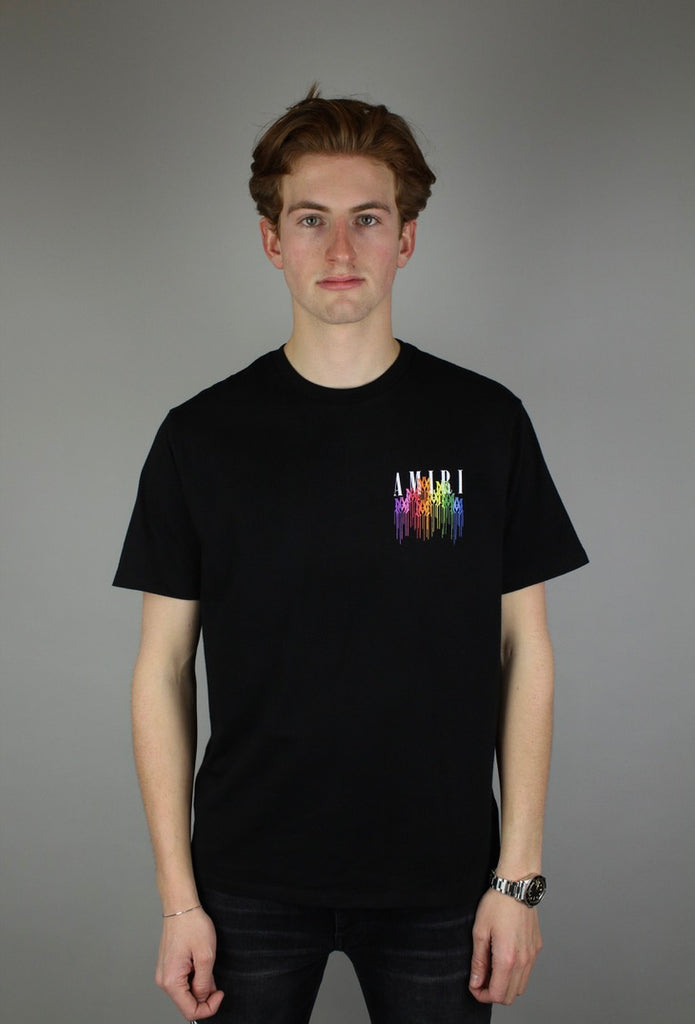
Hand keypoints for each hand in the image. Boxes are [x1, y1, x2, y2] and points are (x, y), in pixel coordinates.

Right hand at [155, 908, 224, 1019]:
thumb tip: (204, 998)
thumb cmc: (192, 925)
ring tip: (206, 965)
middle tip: (215, 978)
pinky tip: (199, 963)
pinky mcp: (168, 967)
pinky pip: (182, 982)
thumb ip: (205, 983)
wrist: (181, 907)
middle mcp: (164, 980)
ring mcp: (164, 974)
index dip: (209, 1007)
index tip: (219, 994)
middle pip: (187, 1003)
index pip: (190, 1011)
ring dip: (200, 985)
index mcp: (171, 981)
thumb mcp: (206, 956)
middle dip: (205, 996)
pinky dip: (194, 978)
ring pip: (186, 993)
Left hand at [468, 889, 541, 1004]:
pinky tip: (503, 959)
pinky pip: (527, 972)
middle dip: (493, 993)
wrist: (517, 886)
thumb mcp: (479, 931)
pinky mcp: (536, 948)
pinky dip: (515, 974)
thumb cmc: (496, 904)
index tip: (474, 986)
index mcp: (507, 958)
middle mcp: (523, 961)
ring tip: (491, 969)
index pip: (497, 995)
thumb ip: (478, 961)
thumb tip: (476, 982)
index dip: (482, 995)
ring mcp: (532, 955)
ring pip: (520, 987)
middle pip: (510, 996)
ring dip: (505, 985)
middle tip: (481, 979)